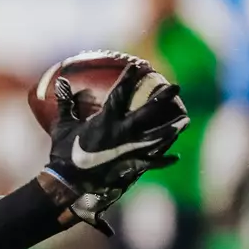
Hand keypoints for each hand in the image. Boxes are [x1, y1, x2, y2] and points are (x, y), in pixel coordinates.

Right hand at [44, 63, 187, 233]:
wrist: (67, 181)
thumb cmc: (63, 152)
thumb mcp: (63, 125)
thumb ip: (65, 103)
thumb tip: (62, 82)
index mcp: (104, 121)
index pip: (120, 94)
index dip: (129, 79)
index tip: (138, 66)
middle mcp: (120, 133)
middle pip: (147, 112)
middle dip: (162, 98)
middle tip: (175, 86)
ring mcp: (128, 150)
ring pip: (156, 137)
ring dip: (172, 128)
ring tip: (185, 120)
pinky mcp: (129, 165)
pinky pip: (151, 163)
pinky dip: (163, 160)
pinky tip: (175, 157)